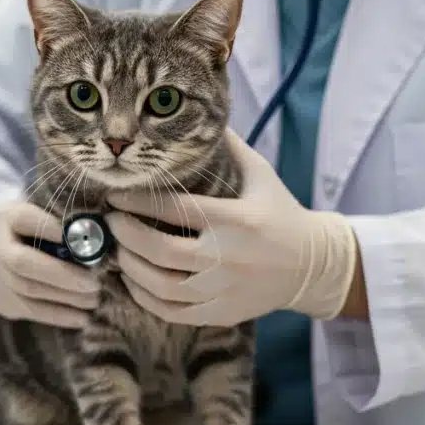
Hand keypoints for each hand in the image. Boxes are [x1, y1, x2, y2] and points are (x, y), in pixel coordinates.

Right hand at [0, 199, 101, 327]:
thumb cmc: (33, 232)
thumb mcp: (42, 215)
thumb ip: (62, 222)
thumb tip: (97, 235)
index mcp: (5, 216)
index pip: (23, 219)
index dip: (49, 228)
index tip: (81, 238)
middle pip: (23, 263)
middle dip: (62, 275)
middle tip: (94, 283)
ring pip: (27, 290)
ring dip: (65, 298)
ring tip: (93, 300)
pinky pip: (30, 310)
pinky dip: (59, 315)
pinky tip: (81, 317)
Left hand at [105, 128, 358, 326]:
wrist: (312, 264)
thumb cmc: (280, 212)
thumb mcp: (261, 174)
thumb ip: (229, 147)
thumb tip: (203, 111)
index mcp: (236, 219)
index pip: (175, 209)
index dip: (138, 202)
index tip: (114, 195)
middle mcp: (229, 256)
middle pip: (160, 251)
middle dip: (126, 235)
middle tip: (111, 222)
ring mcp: (225, 288)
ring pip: (162, 286)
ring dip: (130, 268)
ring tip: (118, 250)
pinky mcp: (223, 312)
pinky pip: (173, 311)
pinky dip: (146, 298)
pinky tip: (133, 281)